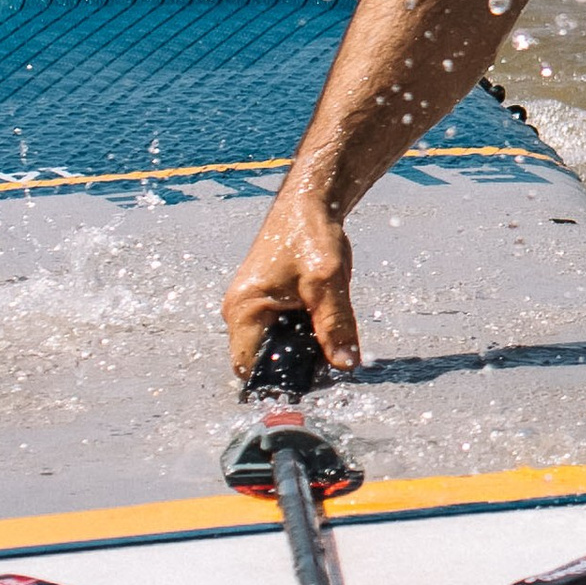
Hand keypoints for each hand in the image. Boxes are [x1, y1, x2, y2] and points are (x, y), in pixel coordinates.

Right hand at [224, 185, 361, 381]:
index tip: (309, 381)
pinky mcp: (266, 302)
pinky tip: (322, 325)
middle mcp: (239, 312)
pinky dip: (302, 335)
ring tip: (327, 340)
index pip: (248, 367)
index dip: (276, 381)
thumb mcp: (327, 282)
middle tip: (327, 360)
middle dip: (293, 366)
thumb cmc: (310, 235)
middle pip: (262, 360)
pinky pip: (280, 332)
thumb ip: (335, 326)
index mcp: (243, 310)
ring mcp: (251, 307)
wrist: (309, 202)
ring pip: (274, 347)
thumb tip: (345, 364)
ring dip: (300, 350)